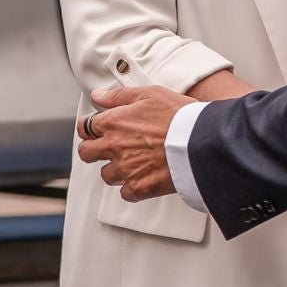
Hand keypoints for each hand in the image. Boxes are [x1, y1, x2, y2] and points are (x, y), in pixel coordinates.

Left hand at [77, 84, 192, 200]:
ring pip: (106, 175)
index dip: (89, 128)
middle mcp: (114, 147)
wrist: (201, 141)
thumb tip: (97, 96)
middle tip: (105, 148)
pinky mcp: (139, 187)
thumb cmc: (179, 115)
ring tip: (130, 163)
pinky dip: (131, 188)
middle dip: (92, 150)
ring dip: (114, 170)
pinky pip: (125, 193)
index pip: (85, 127)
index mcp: (113, 122)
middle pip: (86, 153)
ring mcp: (125, 169)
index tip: (95, 130)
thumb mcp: (149, 94)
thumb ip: (119, 96)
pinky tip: (142, 178)